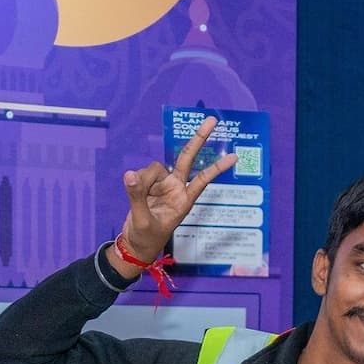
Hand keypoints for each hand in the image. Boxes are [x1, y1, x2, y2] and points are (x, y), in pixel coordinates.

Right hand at [117, 115, 237, 262]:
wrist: (134, 244)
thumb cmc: (146, 238)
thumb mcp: (142, 220)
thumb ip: (136, 196)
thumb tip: (130, 174)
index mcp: (183, 201)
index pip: (202, 179)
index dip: (217, 168)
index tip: (234, 156)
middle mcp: (175, 188)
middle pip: (188, 158)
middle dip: (199, 139)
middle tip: (213, 120)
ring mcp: (162, 184)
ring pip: (155, 168)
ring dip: (144, 179)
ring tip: (137, 197)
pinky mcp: (148, 184)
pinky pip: (141, 174)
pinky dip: (135, 181)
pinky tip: (132, 190)